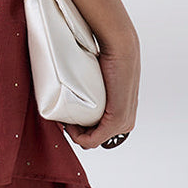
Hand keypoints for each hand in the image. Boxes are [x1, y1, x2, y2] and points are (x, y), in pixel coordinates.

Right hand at [59, 32, 140, 149]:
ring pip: (91, 140)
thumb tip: (69, 69)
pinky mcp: (117, 121)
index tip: (64, 110)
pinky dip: (78, 137)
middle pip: (92, 136)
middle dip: (74, 129)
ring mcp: (123, 123)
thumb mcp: (100, 75)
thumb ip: (92, 79)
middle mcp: (125, 122)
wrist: (120, 47)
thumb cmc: (108, 55)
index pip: (97, 131)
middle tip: (62, 112)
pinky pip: (93, 140)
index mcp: (122, 113)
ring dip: (74, 132)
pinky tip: (68, 125)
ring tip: (64, 115)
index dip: (77, 125)